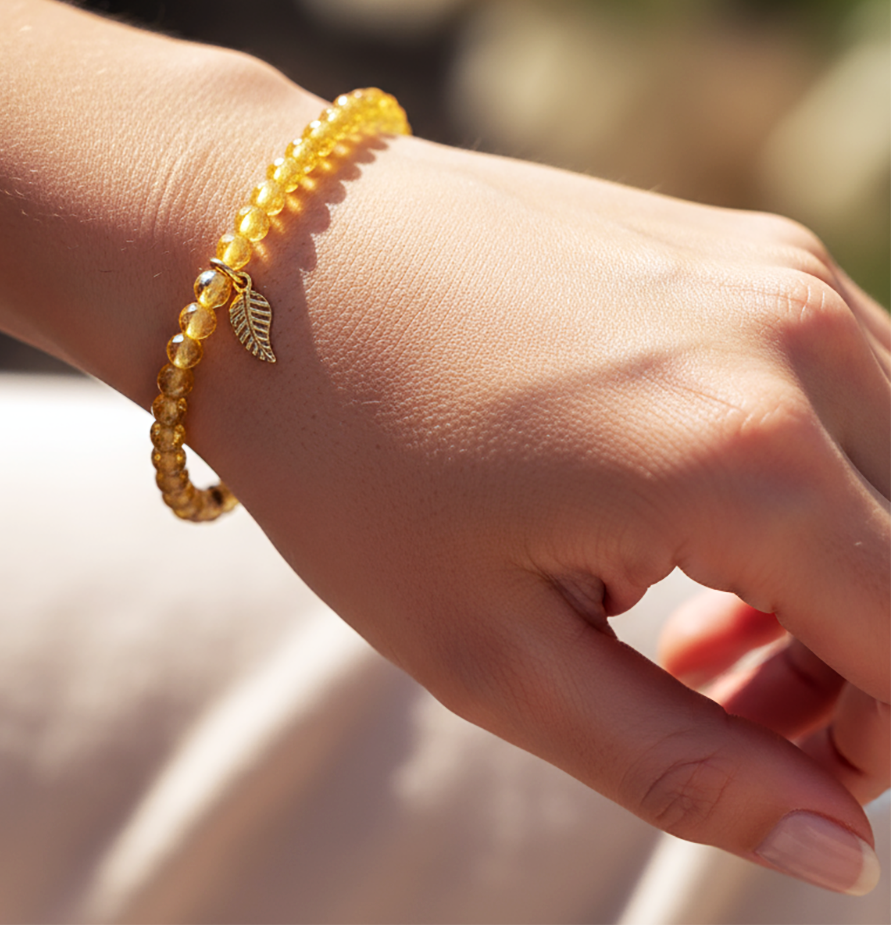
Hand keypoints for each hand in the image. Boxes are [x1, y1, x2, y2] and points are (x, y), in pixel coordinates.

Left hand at [191, 137, 890, 893]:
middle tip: (724, 705)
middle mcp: (793, 338)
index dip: (880, 743)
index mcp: (739, 455)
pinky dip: (812, 479)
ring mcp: (771, 270)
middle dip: (867, 669)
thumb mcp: (486, 649)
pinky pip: (844, 385)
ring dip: (844, 573)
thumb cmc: (343, 451)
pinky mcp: (734, 242)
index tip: (790, 775)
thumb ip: (679, 763)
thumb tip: (839, 848)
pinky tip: (687, 517)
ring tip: (697, 625)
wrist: (261, 249)